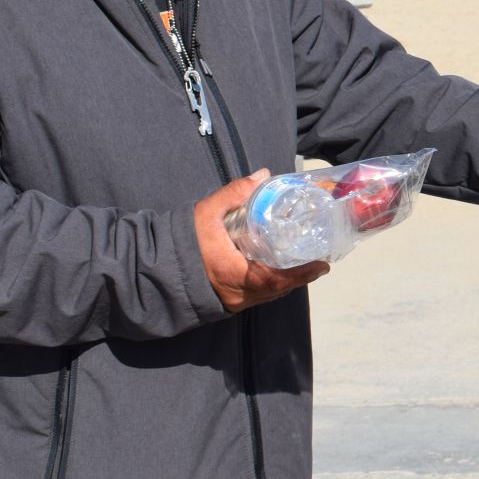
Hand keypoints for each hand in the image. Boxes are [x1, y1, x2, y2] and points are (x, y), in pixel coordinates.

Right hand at [194, 169, 331, 313]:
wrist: (155, 269)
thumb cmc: (182, 241)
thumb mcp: (206, 213)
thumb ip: (234, 193)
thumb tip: (262, 175)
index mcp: (233, 273)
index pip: (274, 280)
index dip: (301, 275)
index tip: (322, 266)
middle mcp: (236, 293)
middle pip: (276, 290)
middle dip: (299, 278)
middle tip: (318, 263)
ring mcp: (232, 301)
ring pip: (267, 295)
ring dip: (286, 282)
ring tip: (304, 266)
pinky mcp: (226, 302)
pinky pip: (256, 296)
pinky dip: (271, 285)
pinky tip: (278, 271)